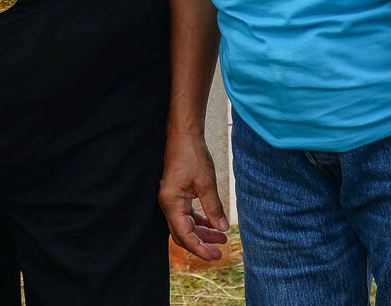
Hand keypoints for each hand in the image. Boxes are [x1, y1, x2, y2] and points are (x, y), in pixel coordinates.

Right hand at [158, 129, 230, 261]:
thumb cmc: (192, 155)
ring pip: (185, 224)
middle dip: (201, 243)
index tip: (215, 255)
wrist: (184, 135)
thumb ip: (213, 208)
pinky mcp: (177, 194)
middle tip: (220, 252)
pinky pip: (187, 214)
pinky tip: (213, 224)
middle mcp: (168, 203)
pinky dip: (199, 221)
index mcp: (171, 202)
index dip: (199, 248)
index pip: (183, 235)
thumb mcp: (206, 183)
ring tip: (221, 238)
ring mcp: (172, 199)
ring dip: (202, 233)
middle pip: (182, 233)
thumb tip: (221, 229)